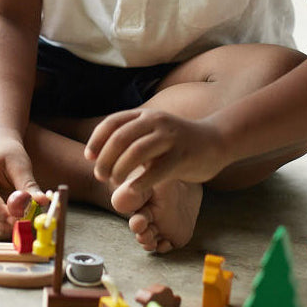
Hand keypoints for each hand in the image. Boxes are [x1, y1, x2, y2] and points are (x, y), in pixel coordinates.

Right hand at [0, 139, 46, 239]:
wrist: (0, 149)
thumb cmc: (9, 154)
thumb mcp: (20, 165)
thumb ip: (29, 185)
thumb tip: (42, 201)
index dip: (0, 211)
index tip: (17, 219)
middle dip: (2, 224)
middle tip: (23, 226)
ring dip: (2, 230)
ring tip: (22, 226)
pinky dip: (0, 229)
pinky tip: (15, 225)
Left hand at [84, 108, 225, 190]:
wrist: (216, 141)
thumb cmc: (178, 142)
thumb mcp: (153, 133)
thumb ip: (131, 141)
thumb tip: (100, 159)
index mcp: (145, 115)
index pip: (112, 123)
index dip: (96, 140)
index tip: (89, 157)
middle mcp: (156, 121)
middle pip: (120, 137)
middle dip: (105, 158)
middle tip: (100, 175)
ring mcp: (170, 137)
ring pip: (136, 151)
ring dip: (119, 169)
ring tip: (114, 182)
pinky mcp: (182, 156)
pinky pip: (156, 170)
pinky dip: (140, 182)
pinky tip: (131, 192)